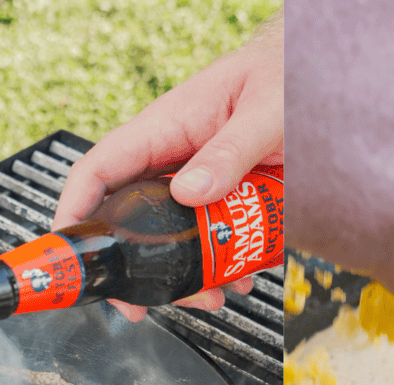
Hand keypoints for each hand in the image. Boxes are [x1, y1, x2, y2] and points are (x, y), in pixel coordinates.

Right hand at [53, 12, 281, 321]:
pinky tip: (243, 276)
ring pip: (173, 237)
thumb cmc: (288, 72)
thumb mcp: (265, 113)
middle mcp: (176, 155)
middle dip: (134, 265)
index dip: (76, 212)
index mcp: (167, 126)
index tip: (73, 254)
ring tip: (212, 296)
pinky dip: (225, 264)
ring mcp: (200, 178)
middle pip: (132, 218)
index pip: (100, 169)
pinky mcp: (227, 197)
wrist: (320, 72)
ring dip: (187, 274)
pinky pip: (213, 237)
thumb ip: (229, 152)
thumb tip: (188, 194)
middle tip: (141, 303)